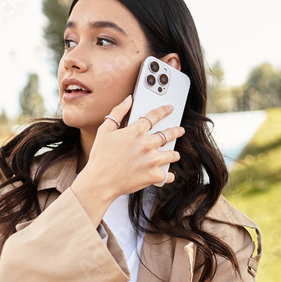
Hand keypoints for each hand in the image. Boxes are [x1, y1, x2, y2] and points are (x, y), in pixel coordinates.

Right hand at [72, 95, 182, 224]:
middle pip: (169, 134)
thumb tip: (128, 99)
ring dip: (174, 154)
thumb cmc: (100, 157)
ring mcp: (152, 160)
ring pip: (173, 154)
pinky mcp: (154, 175)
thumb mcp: (104, 130)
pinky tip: (168, 175)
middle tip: (180, 130)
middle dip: (176, 131)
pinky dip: (168, 175)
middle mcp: (147, 144)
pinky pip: (168, 175)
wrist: (100, 182)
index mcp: (136, 131)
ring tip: (174, 155)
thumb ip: (117, 112)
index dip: (164, 110)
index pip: (155, 116)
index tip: (169, 109)